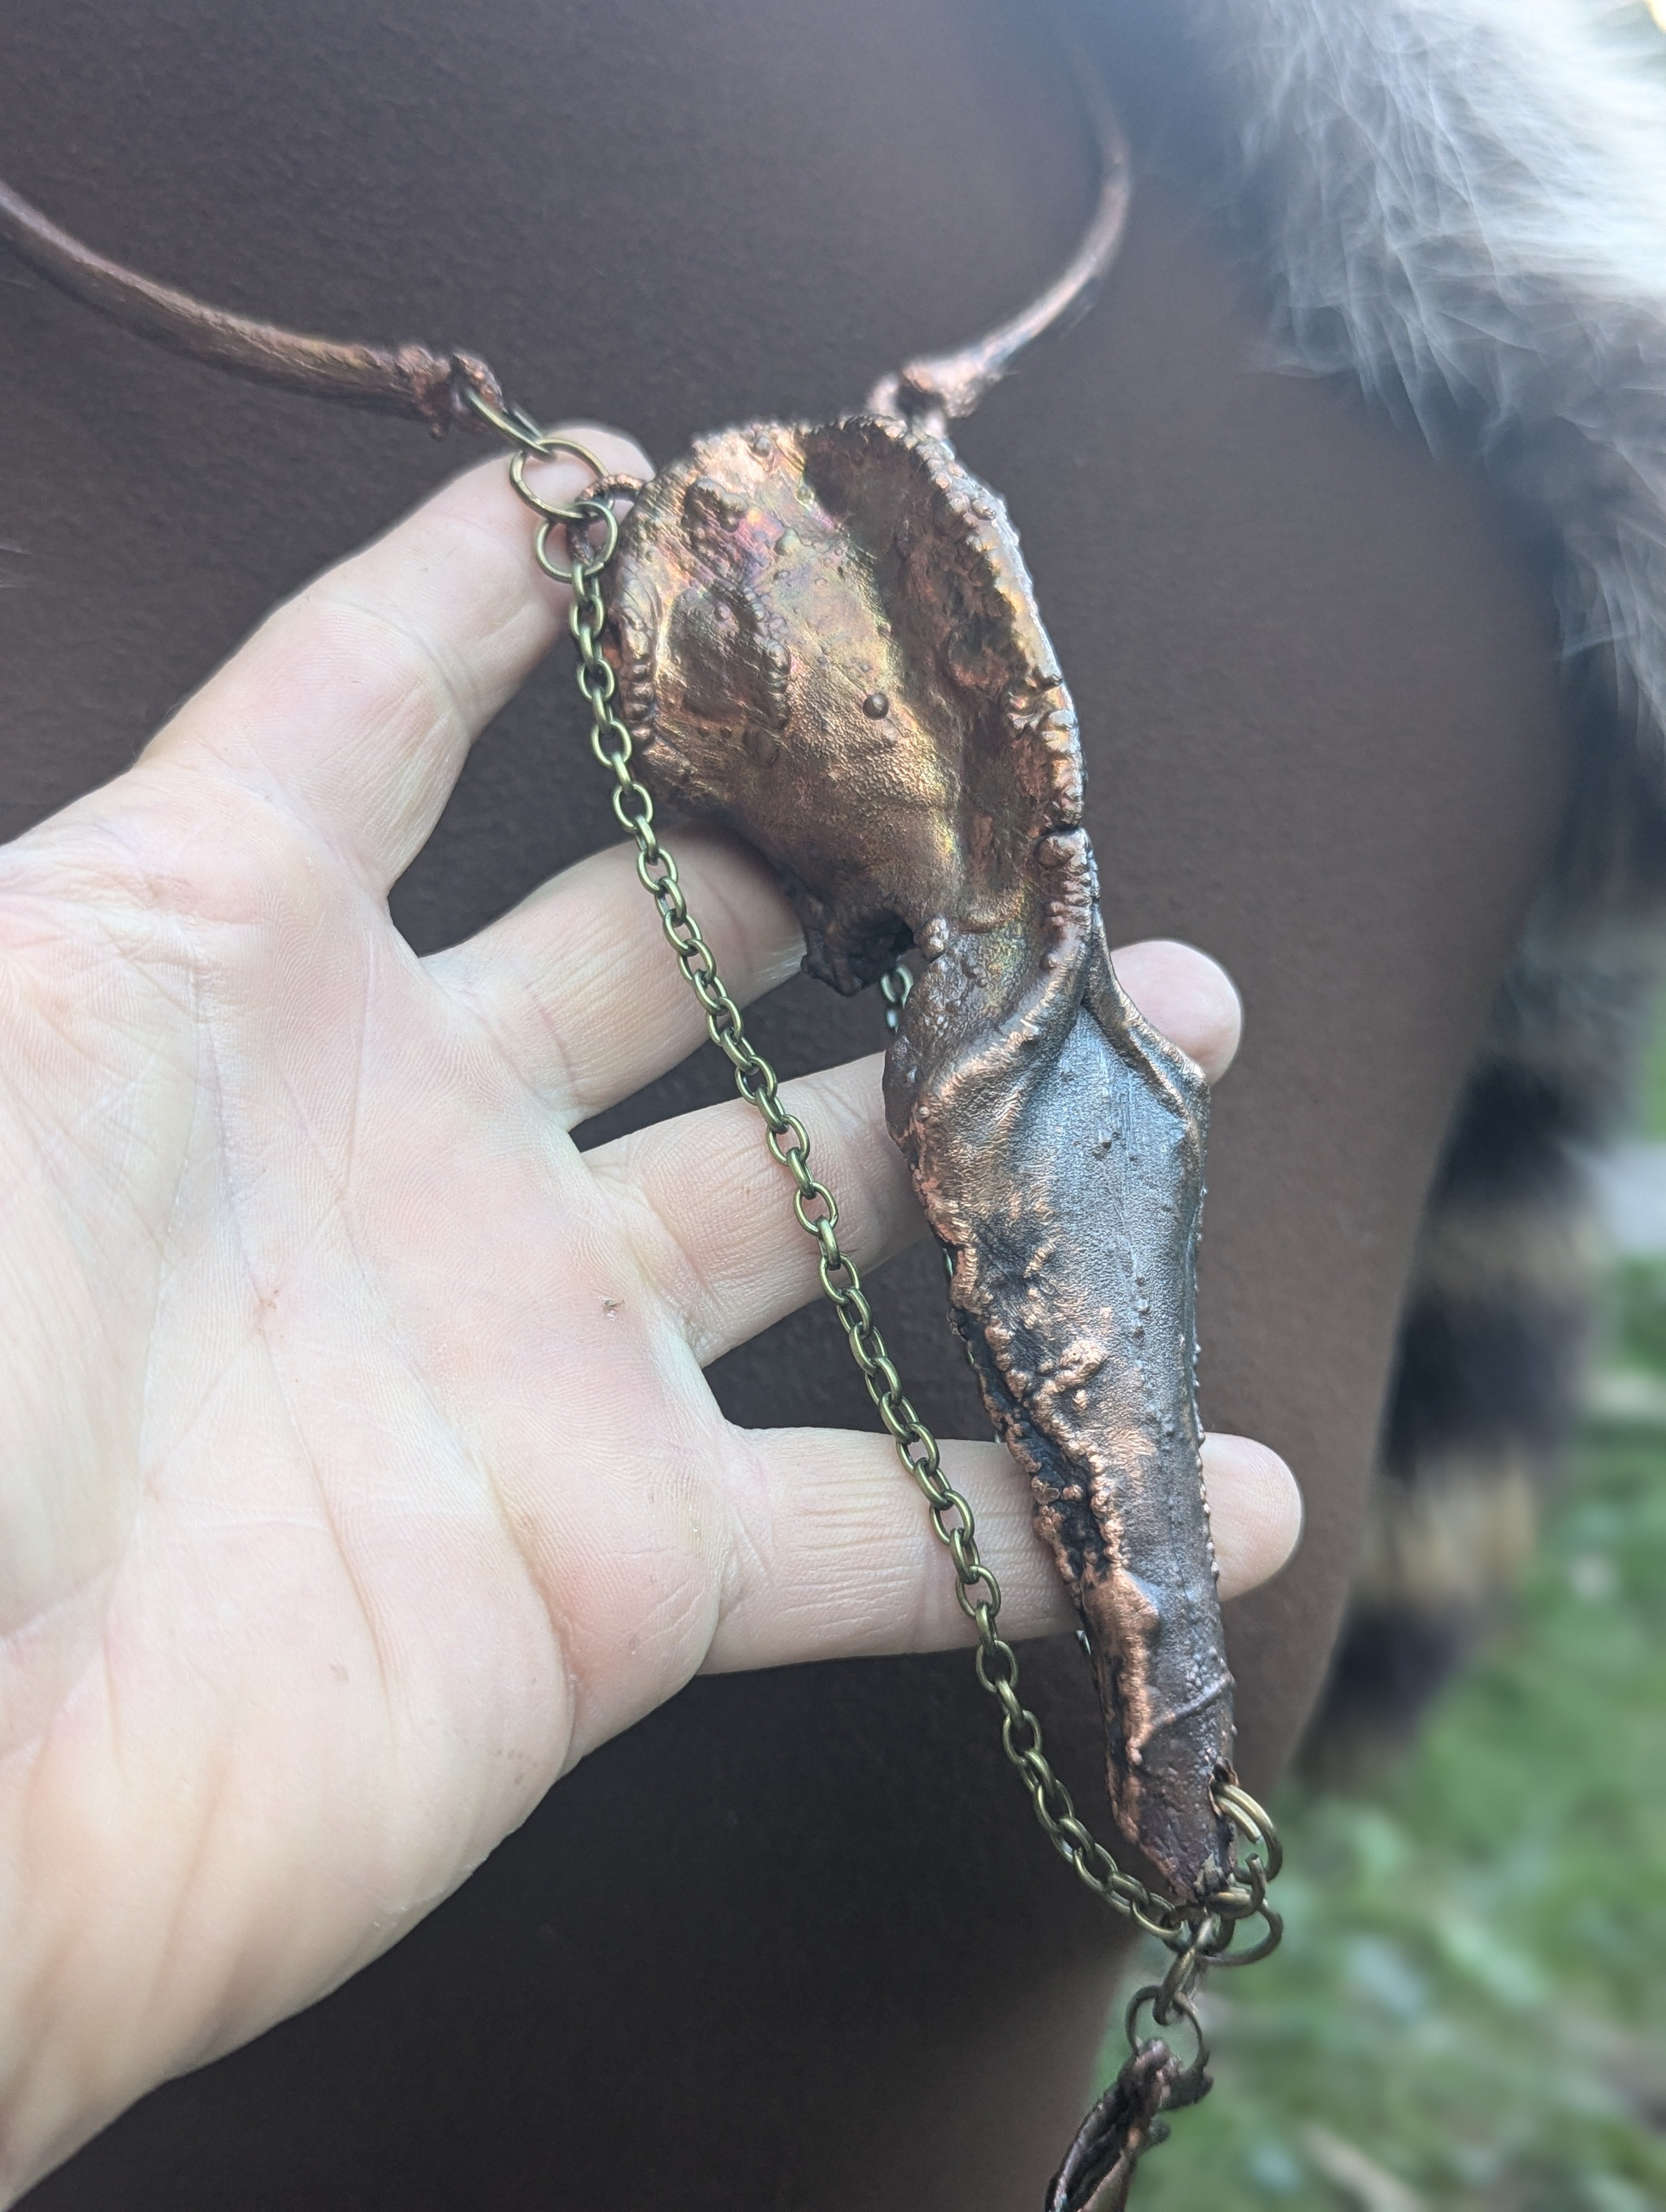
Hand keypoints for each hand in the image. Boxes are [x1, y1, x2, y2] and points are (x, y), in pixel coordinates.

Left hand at [0, 433, 1298, 2195]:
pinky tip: (1216, 1489)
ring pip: (834, 1209)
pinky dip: (1046, 1525)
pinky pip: (883, 1539)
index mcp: (236, 961)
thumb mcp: (19, 997)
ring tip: (1188, 1040)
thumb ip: (224, 794)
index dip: (521, 588)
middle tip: (1032, 811)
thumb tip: (404, 592)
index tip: (673, 489)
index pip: (389, 709)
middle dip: (863, 869)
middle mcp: (412, 1140)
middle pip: (690, 952)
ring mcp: (535, 1358)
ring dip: (1010, 1140)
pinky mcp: (620, 1577)